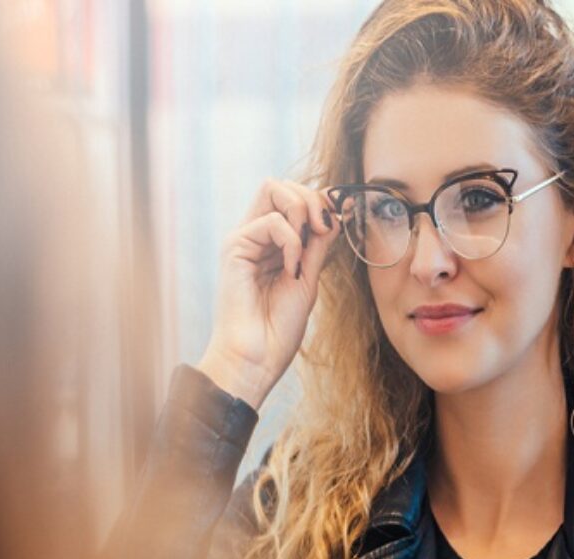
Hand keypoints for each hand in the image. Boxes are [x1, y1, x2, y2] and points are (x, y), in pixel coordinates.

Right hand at [197, 178, 338, 409]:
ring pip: (274, 190)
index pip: (292, 197)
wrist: (257, 357)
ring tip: (306, 251)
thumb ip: (317, 245)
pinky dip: (291, 242)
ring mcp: (243, 239)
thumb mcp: (308, 278)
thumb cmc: (280, 326)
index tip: (339, 218)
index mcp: (272, 242)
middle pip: (279, 184)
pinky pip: (272, 222)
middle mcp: (255, 235)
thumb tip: (334, 212)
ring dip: (302, 214)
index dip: (319, 200)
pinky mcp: (234, 247)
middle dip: (311, 198)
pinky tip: (290, 270)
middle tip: (324, 228)